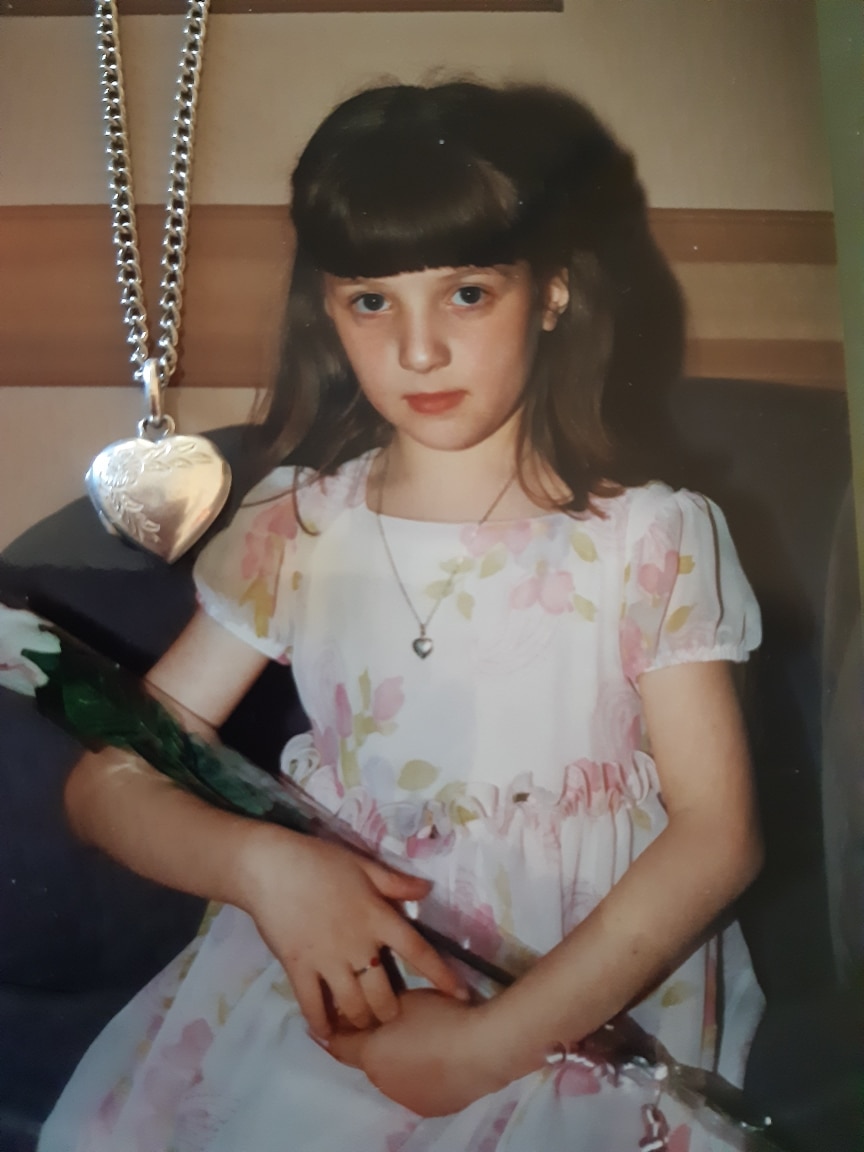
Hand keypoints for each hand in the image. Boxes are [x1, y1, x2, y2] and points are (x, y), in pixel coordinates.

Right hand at [238, 827, 466, 1037]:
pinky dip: (321, 1023)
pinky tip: (326, 1033)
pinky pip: (313, 1006)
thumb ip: (395, 883)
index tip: (461, 994)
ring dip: (362, 1020)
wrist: (269, 867)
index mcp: (377, 918)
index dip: (442, 976)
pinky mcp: (298, 969)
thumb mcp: (363, 865)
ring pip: (353, 1006)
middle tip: (392, 1016)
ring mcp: (327, 961)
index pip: (418, 952)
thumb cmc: (319, 861)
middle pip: (384, 994)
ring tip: (364, 1025)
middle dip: (391, 1012)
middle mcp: (358, 945)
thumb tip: (427, 891)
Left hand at [327, 990, 507, 1116]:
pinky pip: (416, 1089)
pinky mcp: (431, 1110)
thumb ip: (379, 1007)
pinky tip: (438, 1060)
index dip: (338, 1028)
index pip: (337, 1043)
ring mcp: (405, 1101)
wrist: (484, 1049)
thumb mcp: (405, 1000)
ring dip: (396, 1062)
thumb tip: (366, 1015)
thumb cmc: (441, 1016)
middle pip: (366, 1061)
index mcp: (369, 1055)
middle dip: (371, 1044)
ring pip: (392, 1078)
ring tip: (420, 1042)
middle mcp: (380, 1083)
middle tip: (390, 1023)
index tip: (344, 1015)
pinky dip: (419, 1076)